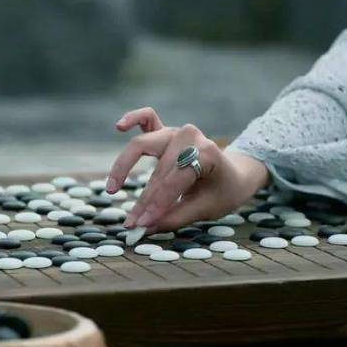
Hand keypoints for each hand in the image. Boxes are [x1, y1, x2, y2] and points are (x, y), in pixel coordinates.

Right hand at [107, 107, 268, 232]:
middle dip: (144, 199)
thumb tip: (145, 228)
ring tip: (112, 188)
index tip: (141, 225)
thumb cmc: (223, 192)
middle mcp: (190, 137)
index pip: (174, 181)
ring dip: (124, 166)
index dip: (156, 205)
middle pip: (158, 169)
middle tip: (131, 222)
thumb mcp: (205, 209)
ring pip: (143, 145)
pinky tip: (119, 126)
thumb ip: (175, 218)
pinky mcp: (166, 131)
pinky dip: (133, 118)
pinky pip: (147, 118)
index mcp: (207, 153)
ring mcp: (176, 131)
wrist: (234, 174)